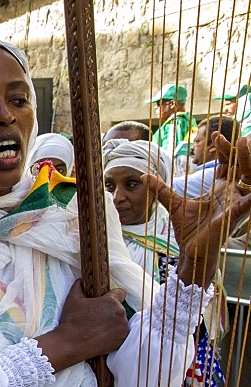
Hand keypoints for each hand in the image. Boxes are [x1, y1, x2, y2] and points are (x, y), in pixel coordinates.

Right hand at [35, 280, 128, 371]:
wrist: (70, 343)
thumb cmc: (72, 320)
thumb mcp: (72, 299)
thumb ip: (79, 286)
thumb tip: (81, 281)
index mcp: (111, 301)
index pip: (120, 292)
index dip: (112, 295)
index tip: (105, 301)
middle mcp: (120, 314)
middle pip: (119, 308)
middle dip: (110, 310)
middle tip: (97, 316)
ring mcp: (122, 328)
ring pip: (121, 321)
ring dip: (113, 322)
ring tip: (98, 327)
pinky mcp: (121, 340)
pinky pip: (121, 333)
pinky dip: (114, 334)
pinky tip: (102, 335)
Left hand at [142, 135, 250, 287]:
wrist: (190, 251)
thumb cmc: (188, 230)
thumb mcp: (174, 204)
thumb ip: (161, 189)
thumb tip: (145, 176)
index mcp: (219, 189)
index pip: (227, 163)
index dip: (224, 148)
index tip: (215, 136)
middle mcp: (231, 193)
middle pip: (241, 166)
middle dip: (239, 150)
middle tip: (234, 136)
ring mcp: (235, 203)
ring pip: (250, 178)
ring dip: (248, 162)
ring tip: (244, 145)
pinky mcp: (236, 214)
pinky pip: (250, 201)